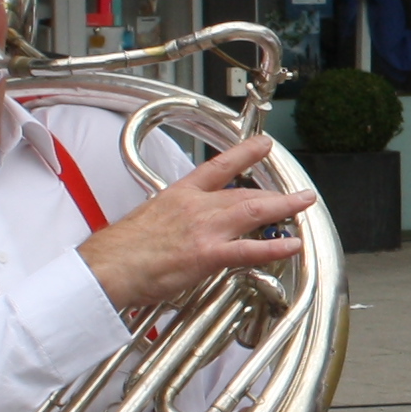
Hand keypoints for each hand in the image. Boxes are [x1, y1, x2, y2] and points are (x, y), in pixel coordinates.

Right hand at [78, 135, 318, 315]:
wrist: (106, 267)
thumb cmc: (119, 251)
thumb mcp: (147, 220)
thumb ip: (172, 221)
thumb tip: (181, 230)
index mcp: (179, 195)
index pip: (218, 167)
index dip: (244, 153)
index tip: (263, 144)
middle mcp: (196, 206)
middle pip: (245, 193)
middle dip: (274, 194)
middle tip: (297, 194)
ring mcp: (204, 229)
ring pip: (254, 212)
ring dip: (284, 207)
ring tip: (304, 203)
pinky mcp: (207, 253)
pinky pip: (249, 249)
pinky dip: (274, 247)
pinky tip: (292, 244)